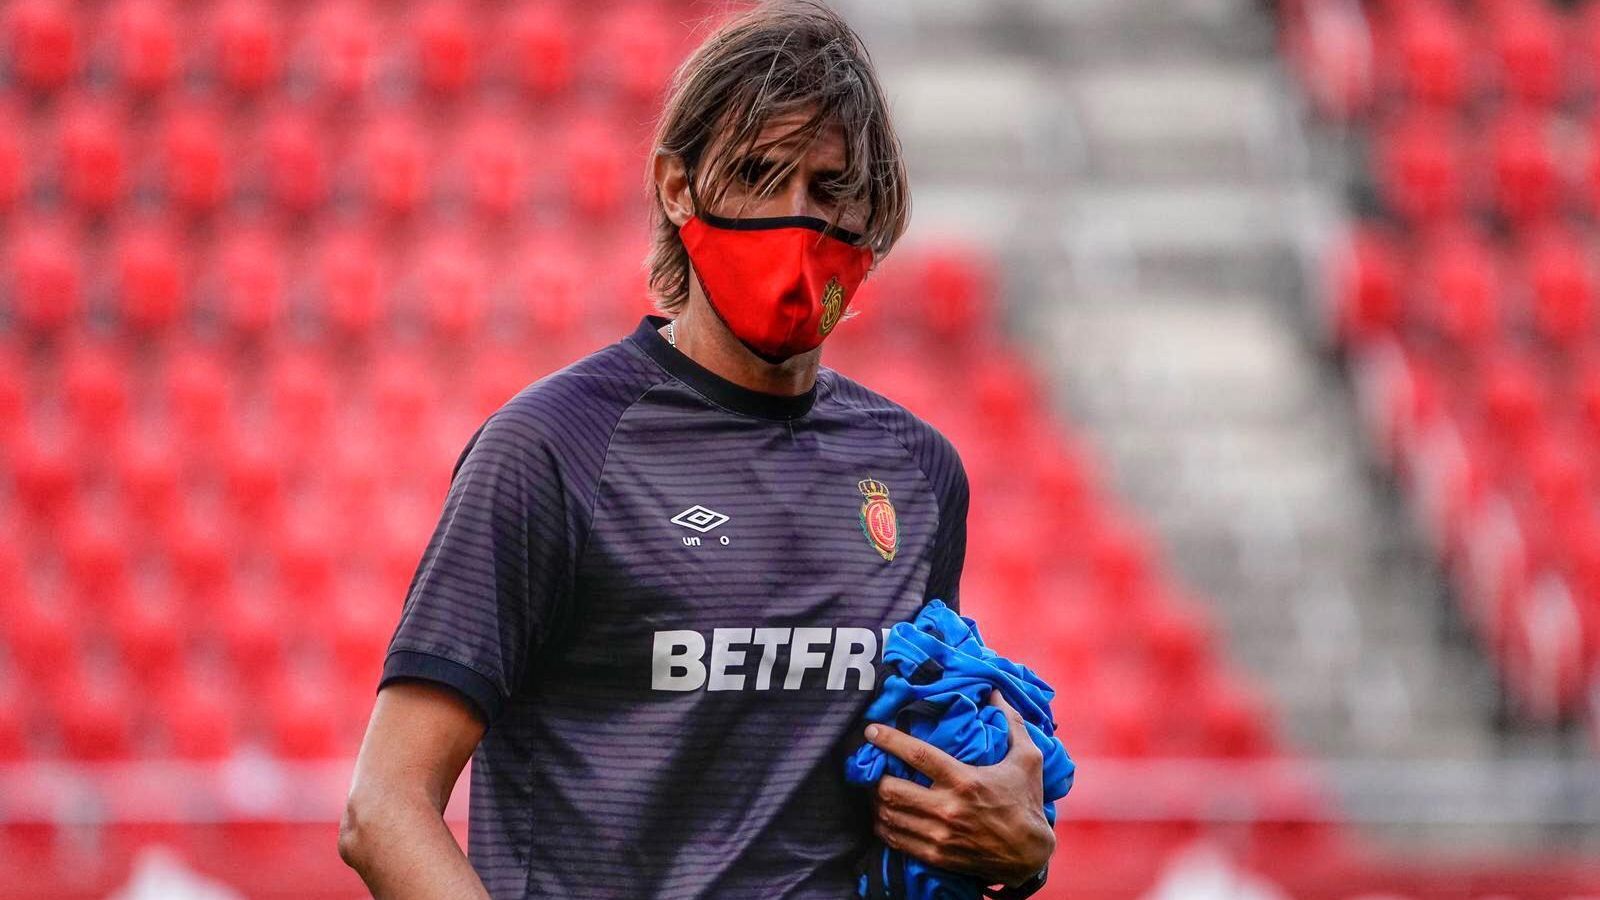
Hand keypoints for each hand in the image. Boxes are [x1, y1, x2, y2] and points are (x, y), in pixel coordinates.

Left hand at [864, 690, 1055, 886]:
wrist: (1030, 855)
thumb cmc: (1027, 802)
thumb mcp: (1028, 759)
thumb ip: (1012, 723)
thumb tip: (995, 692)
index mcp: (964, 780)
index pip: (917, 755)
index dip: (888, 740)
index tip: (870, 731)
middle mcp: (947, 808)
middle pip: (891, 789)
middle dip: (874, 776)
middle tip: (870, 766)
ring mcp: (939, 835)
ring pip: (889, 815)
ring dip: (875, 801)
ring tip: (873, 789)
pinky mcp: (936, 855)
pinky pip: (896, 840)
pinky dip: (883, 826)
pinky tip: (884, 816)